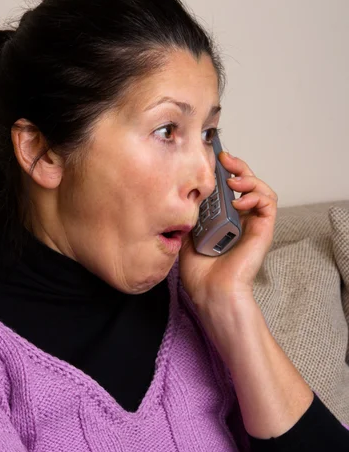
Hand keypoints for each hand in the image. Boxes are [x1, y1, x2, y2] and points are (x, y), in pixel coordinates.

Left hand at [179, 151, 277, 305]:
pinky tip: (239, 201)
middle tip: (225, 159)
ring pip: (261, 190)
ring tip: (233, 180)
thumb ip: (188, 219)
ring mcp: (252, 225)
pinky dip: (256, 195)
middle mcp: (240, 221)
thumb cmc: (200, 275)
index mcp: (223, 222)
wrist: (211, 292)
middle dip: (238, 167)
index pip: (228, 190)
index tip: (211, 161)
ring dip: (249, 178)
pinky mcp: (263, 230)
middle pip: (247, 185)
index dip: (223, 172)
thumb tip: (182, 197)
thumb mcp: (186, 238)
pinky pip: (268, 204)